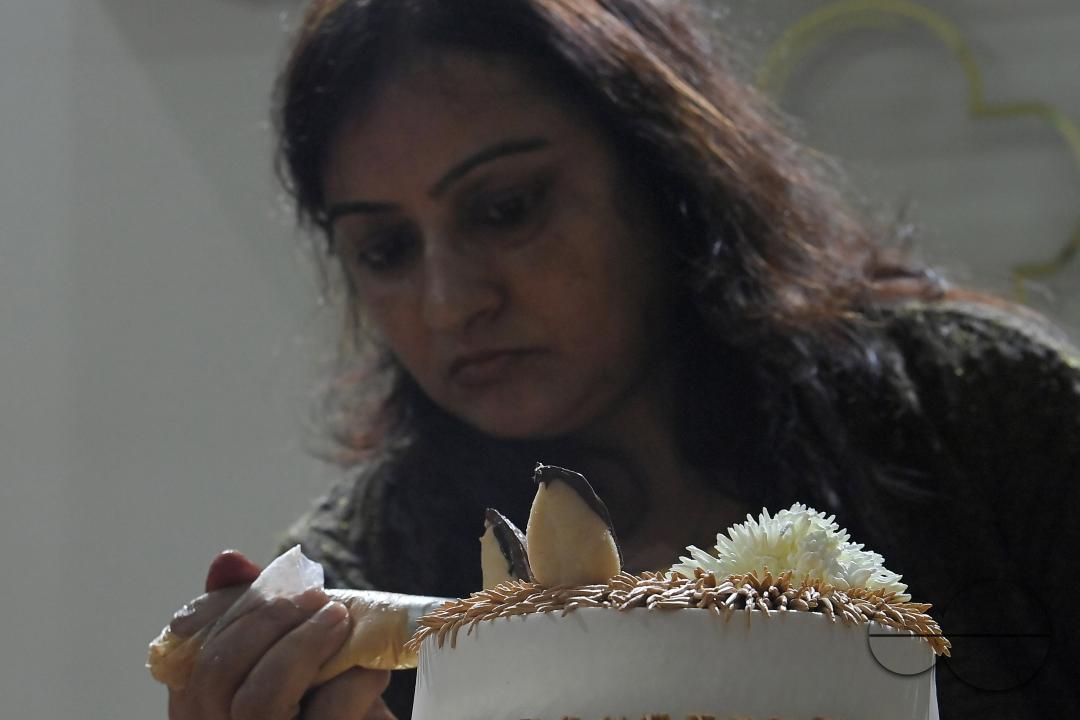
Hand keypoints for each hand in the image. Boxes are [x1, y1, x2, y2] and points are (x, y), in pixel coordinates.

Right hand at [166, 550, 394, 719]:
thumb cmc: (329, 691)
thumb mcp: (294, 645)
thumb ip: (258, 609)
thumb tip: (227, 561)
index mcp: (206, 710)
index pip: (188, 661)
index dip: (215, 615)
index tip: (254, 579)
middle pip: (214, 676)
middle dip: (264, 623)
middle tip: (314, 596)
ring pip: (258, 702)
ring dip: (303, 645)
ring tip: (339, 616)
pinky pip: (326, 715)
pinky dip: (353, 682)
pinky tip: (371, 667)